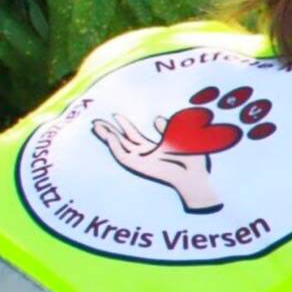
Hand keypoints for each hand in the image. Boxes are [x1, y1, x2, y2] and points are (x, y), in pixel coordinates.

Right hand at [92, 113, 224, 212]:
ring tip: (96, 125)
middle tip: (95, 121)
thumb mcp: (180, 139)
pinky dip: (115, 147)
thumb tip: (156, 118)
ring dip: (107, 137)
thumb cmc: (193, 161)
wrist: (196, 176)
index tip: (115, 115)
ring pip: (119, 148)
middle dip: (109, 131)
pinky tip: (110, 137)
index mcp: (154, 149)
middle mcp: (145, 155)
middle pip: (122, 141)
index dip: (124, 125)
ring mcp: (142, 161)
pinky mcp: (141, 167)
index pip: (133, 136)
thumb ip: (167, 129)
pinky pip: (123, 157)